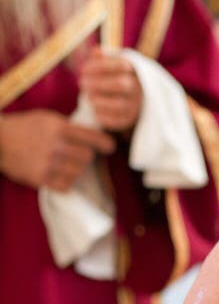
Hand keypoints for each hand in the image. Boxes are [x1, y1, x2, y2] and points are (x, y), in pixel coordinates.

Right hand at [0, 109, 115, 189]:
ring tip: (66, 164)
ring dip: (75, 169)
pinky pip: (65, 185)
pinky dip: (65, 182)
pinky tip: (59, 175)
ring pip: (78, 172)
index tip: (110, 148)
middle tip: (77, 155)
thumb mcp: (47, 118)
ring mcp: (48, 163)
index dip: (105, 144)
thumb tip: (93, 134)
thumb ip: (68, 126)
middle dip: (85, 156)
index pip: (93, 138)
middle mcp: (56, 146)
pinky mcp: (39, 178)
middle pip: (87, 157)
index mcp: (60, 128)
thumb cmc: (24, 126)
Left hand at [79, 47, 141, 133]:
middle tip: (82, 82)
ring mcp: (136, 106)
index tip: (84, 69)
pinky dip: (101, 114)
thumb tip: (97, 51)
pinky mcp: (129, 120)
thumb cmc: (113, 78)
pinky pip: (115, 120)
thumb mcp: (109, 65)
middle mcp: (139, 89)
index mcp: (135, 72)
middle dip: (98, 83)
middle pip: (121, 84)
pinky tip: (93, 108)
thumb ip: (102, 58)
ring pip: (118, 104)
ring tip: (87, 96)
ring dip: (98, 100)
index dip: (100, 66)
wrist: (128, 101)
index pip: (122, 65)